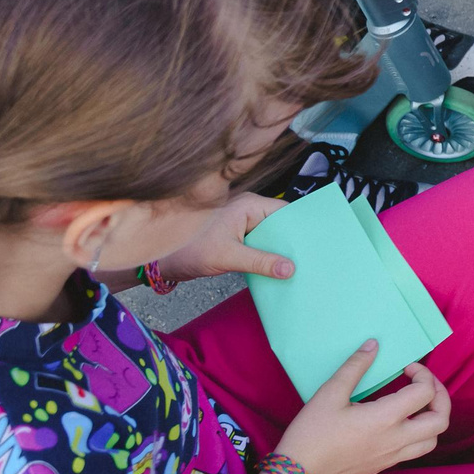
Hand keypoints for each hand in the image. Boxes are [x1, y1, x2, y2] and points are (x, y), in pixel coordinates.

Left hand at [152, 193, 294, 284]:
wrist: (159, 261)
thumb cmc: (190, 251)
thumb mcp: (228, 257)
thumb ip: (260, 261)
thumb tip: (290, 269)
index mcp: (248, 205)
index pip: (284, 212)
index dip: (299, 228)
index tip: (313, 246)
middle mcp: (247, 209)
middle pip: (279, 224)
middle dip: (290, 242)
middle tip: (307, 259)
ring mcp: (240, 223)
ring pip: (269, 235)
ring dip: (277, 250)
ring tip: (294, 266)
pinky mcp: (235, 236)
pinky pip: (258, 243)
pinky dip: (265, 254)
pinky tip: (274, 268)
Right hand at [272, 343, 450, 473]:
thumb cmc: (312, 433)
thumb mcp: (330, 393)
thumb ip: (355, 367)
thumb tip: (374, 345)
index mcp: (386, 419)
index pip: (425, 393)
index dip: (423, 374)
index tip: (407, 367)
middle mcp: (396, 440)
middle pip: (440, 420)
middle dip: (440, 397)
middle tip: (424, 384)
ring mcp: (391, 456)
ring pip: (432, 440)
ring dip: (433, 419)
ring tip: (419, 404)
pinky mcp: (383, 466)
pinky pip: (414, 451)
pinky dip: (419, 434)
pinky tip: (400, 423)